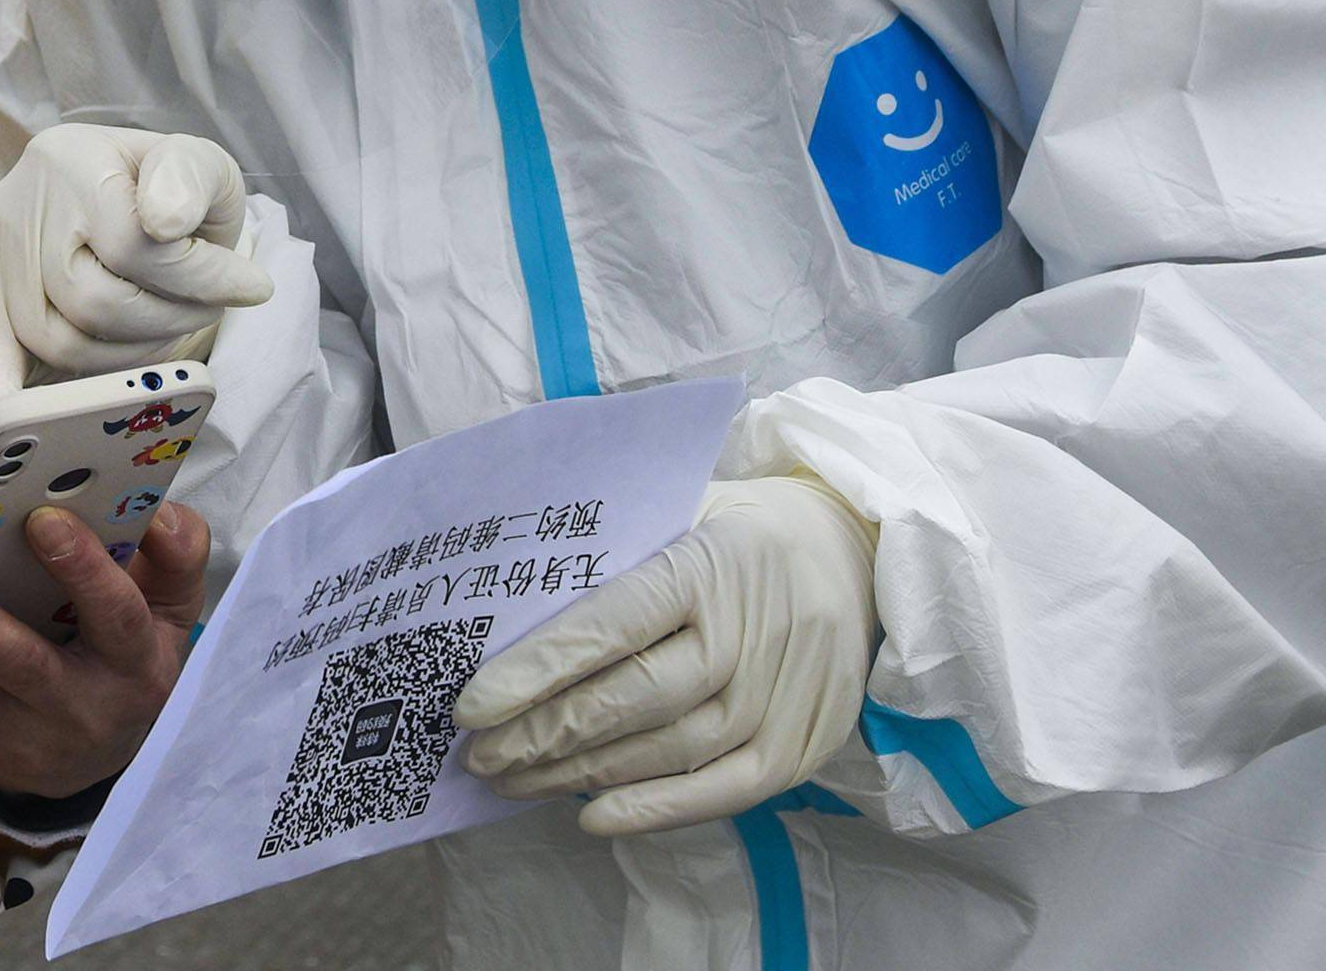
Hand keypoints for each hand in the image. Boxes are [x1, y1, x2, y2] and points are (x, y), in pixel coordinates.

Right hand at [0, 125, 273, 401]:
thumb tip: (168, 222)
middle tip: (207, 312)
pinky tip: (30, 420)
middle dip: (168, 320)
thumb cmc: (157, 182)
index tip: (251, 287)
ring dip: (127, 356)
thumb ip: (191, 178)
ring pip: (58, 339)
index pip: (135, 243)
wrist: (94, 180)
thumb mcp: (193, 160)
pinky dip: (8, 390)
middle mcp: (20, 207)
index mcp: (73, 162)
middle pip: (94, 301)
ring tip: (167, 333)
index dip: (200, 279)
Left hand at [0, 500, 205, 798]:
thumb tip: (155, 511)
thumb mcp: (174, 607)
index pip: (114, 617)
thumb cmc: (133, 655)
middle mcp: (74, 710)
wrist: (105, 753)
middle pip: (15, 665)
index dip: (81, 569)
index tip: (41, 519)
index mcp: (131, 665)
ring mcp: (14, 738)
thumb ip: (176, 553)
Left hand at [454, 476, 877, 837]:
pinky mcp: (801, 745)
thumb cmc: (735, 531)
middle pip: (631, 700)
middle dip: (542, 734)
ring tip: (514, 781)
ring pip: (666, 750)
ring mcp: (781, 695)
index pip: (609, 624)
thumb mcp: (678, 509)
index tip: (470, 705)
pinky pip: (723, 792)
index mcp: (706, 564)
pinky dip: (654, 810)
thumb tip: (505, 604)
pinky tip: (591, 815)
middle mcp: (747, 632)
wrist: (855, 552)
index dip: (537, 669)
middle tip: (478, 756)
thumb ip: (609, 550)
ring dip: (580, 775)